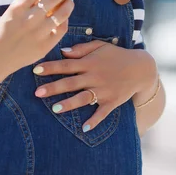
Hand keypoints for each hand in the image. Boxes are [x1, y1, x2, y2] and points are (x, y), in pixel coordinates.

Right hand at [0, 0, 81, 74]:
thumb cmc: (4, 31)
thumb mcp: (11, 11)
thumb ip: (28, 1)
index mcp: (18, 7)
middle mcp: (29, 18)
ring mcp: (38, 33)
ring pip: (61, 13)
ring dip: (69, 3)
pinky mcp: (44, 46)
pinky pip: (61, 29)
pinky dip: (64, 20)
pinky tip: (64, 17)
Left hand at [33, 41, 157, 131]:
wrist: (141, 68)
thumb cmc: (116, 55)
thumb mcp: (100, 46)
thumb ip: (81, 49)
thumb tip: (63, 51)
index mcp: (89, 63)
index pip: (66, 65)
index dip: (50, 67)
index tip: (35, 70)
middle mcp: (94, 77)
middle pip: (70, 83)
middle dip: (53, 88)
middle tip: (37, 93)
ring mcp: (103, 90)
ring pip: (83, 98)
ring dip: (69, 104)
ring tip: (55, 109)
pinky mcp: (112, 102)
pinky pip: (102, 113)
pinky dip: (94, 120)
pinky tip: (85, 128)